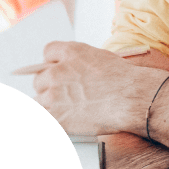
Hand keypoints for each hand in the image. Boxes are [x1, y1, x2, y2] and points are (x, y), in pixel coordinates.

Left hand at [31, 41, 159, 135]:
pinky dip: (57, 117)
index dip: (52, 62)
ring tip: (69, 107)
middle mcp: (57, 72)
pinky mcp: (57, 116)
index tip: (56, 68)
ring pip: (40, 99)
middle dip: (48, 85)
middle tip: (62, 93)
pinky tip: (71, 117)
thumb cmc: (122, 79)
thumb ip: (78, 62)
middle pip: (39, 79)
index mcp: (70, 53)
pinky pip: (48, 115)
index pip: (48, 51)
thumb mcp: (99, 58)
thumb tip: (69, 71)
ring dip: (51, 103)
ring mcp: (55, 95)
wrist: (130, 99)